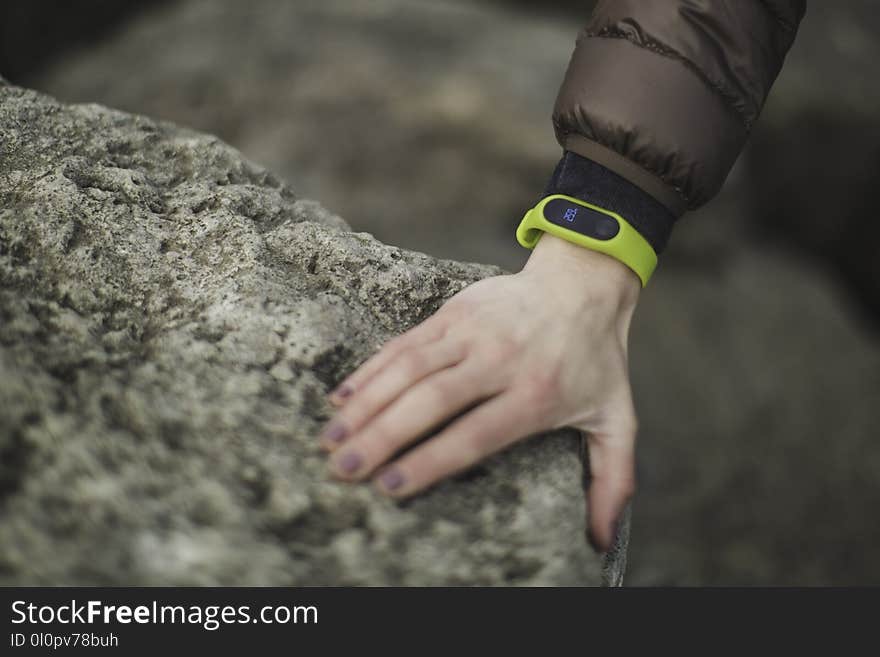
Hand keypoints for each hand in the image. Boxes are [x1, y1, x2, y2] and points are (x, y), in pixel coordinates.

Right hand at [320, 233, 640, 551]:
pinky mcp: (452, 312)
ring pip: (408, 369)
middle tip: (343, 470)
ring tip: (330, 439)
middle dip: (381, 437)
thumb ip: (613, 479)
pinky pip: (403, 343)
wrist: (583, 285)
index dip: (429, 461)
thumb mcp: (618, 419)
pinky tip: (341, 399)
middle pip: (431, 401)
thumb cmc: (596, 361)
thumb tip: (601, 540)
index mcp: (537, 395)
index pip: (474, 434)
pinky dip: (369, 371)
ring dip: (365, 405)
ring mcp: (472, 332)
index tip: (390, 488)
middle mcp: (500, 361)